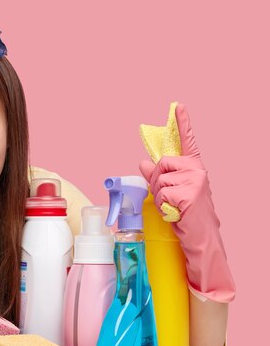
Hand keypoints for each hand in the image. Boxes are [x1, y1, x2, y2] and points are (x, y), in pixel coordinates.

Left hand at [139, 103, 235, 302]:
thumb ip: (158, 176)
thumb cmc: (187, 217)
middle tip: (169, 199)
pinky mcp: (190, 193)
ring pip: (158, 179)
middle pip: (160, 164)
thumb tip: (143, 163)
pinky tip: (176, 213)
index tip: (178, 105)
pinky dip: (163, 205)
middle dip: (156, 182)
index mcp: (193, 168)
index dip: (182, 122)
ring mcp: (195, 180)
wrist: (201, 241)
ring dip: (159, 195)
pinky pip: (162, 192)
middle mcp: (197, 170)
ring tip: (173, 208)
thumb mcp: (170, 193)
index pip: (187, 141)